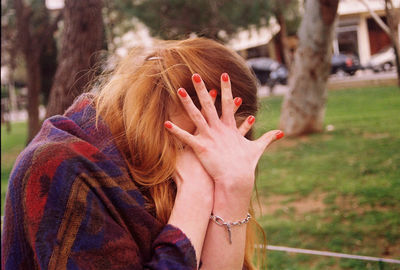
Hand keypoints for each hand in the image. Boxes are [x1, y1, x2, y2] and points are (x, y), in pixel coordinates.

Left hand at [165, 73, 283, 202]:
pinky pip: (187, 137)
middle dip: (202, 88)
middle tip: (195, 74)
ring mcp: (210, 137)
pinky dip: (176, 130)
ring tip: (179, 90)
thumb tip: (282, 133)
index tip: (223, 75)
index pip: (228, 103)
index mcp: (230, 127)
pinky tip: (165, 123)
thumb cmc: (246, 165)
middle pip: (209, 104)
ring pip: (196, 116)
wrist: (237, 180)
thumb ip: (268, 138)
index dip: (225, 88)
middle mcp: (219, 128)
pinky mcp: (202, 148)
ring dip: (187, 103)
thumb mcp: (257, 149)